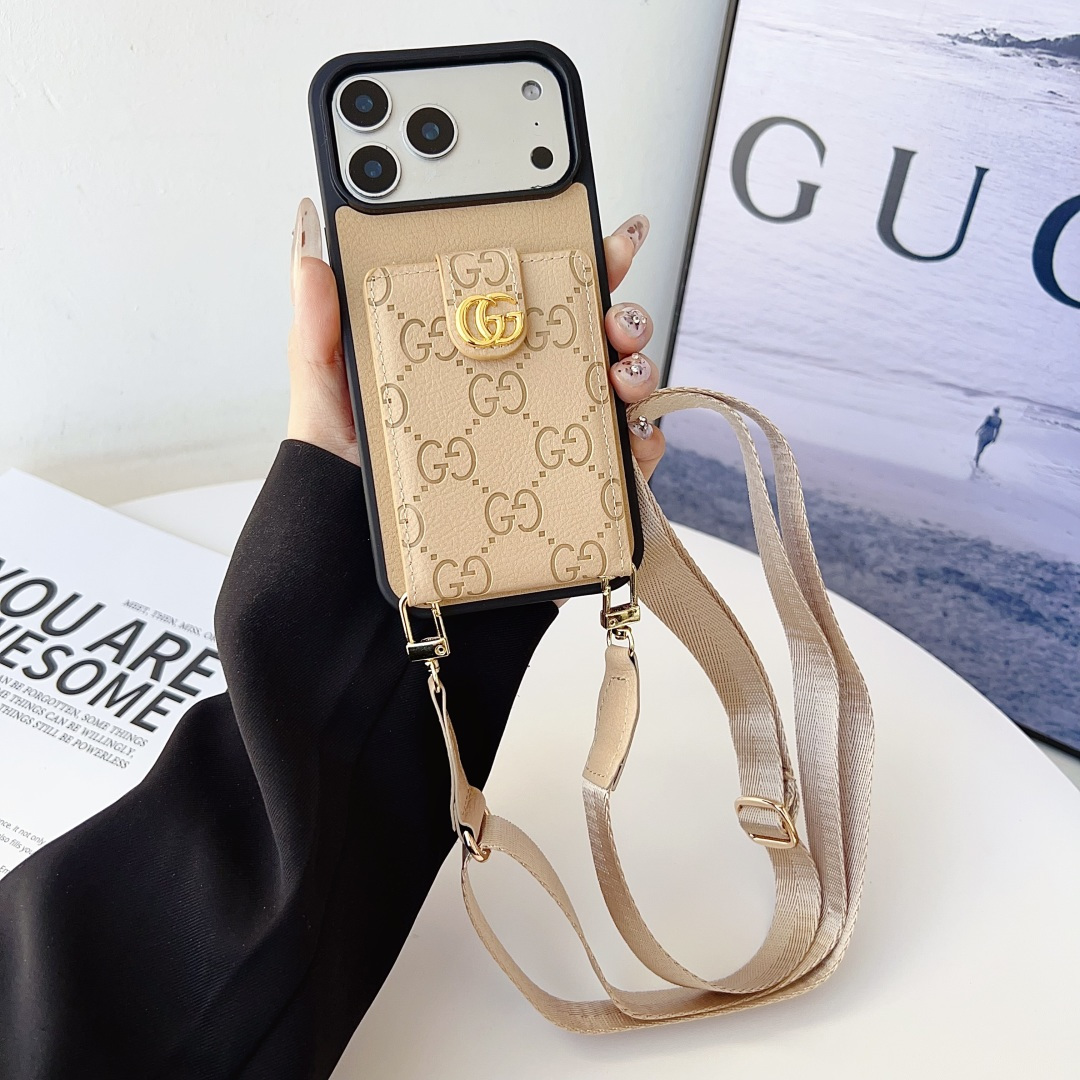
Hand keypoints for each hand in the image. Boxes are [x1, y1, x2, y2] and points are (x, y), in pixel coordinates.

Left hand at [287, 199, 665, 479]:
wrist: (360, 572)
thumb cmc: (346, 480)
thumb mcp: (326, 395)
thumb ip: (320, 326)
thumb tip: (308, 247)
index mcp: (471, 356)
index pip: (533, 297)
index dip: (575, 259)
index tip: (600, 236)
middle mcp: (518, 392)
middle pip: (589, 335)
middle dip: (621, 310)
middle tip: (615, 312)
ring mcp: (548, 441)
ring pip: (617, 389)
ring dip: (638, 366)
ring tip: (622, 371)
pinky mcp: (567, 495)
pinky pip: (624, 464)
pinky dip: (644, 442)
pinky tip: (632, 432)